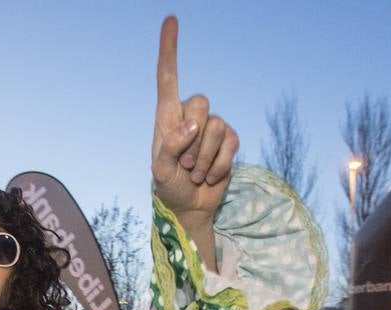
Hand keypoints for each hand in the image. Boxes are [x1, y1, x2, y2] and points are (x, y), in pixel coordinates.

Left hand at [151, 17, 238, 222]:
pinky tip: (209, 176)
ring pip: (216, 128)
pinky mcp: (229, 142)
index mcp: (167, 116)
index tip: (171, 20)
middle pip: (200, 104)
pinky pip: (230, 146)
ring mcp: (212, 128)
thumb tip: (193, 125)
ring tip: (194, 172)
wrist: (189, 207)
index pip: (168, 77)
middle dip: (192, 140)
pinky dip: (218, 166)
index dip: (169, 49)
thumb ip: (171, 146)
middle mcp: (190, 116)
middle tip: (184, 164)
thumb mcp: (160, 170)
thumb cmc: (169, 186)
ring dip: (203, 159)